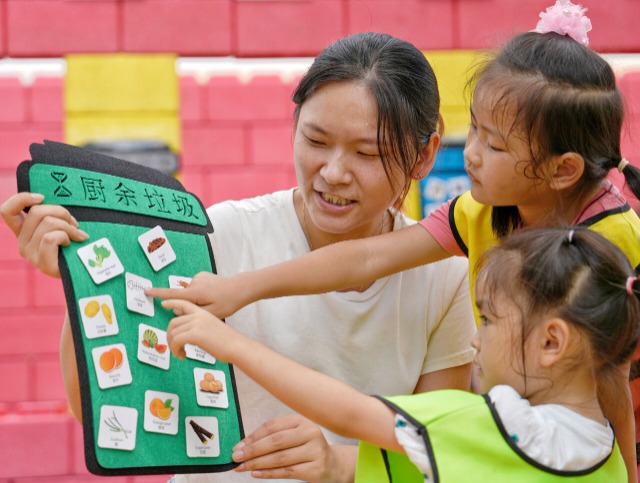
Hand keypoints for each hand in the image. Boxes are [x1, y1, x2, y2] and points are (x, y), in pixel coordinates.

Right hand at [0, 192, 87, 276]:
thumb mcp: (61, 225)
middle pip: (36, 212)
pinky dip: (66, 236)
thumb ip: (52, 214)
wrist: (83, 270)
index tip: (42, 198)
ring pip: (48, 222)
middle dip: (61, 212)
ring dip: (68, 226)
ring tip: (77, 234)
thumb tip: (50, 200)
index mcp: (23, 231)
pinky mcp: (41, 262)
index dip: (21, 199)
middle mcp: (22, 242)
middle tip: (74, 223)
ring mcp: (30, 253)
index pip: (7, 211)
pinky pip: (51, 237)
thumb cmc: (74, 244)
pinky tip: (71, 243)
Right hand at [147, 271, 243, 318]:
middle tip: (207, 306)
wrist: (240, 288)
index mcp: (195, 293)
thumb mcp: (210, 313)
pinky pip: (196, 287)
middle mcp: (194, 282)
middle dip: (188, 304)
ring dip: (196, 298)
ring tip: (213, 300)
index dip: (158, 293)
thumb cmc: (227, 303)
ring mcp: (198, 277)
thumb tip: (175, 308)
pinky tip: (212, 294)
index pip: (172, 294)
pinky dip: (200, 292)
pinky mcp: (203, 275)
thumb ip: (190, 312)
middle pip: (183, 296)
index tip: (146, 290)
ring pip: (190, 292)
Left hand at [163, 298, 237, 361]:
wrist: (236, 346)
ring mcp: (196, 324)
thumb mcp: (211, 327)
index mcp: (203, 313)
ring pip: (173, 333)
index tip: (164, 303)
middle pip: (173, 322)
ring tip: (180, 353)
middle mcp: (198, 316)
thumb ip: (199, 326)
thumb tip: (186, 333)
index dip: (172, 302)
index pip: (184, 303)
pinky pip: (176, 341)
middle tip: (175, 347)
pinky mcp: (195, 334)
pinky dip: (175, 350)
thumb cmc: (227, 341)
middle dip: (169, 336)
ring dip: (173, 346)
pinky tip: (182, 355)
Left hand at [232, 415, 355, 481]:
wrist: (332, 464)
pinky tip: (256, 473)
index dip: (253, 436)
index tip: (239, 445)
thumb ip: (272, 438)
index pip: (273, 426)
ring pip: (280, 458)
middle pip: (276, 441)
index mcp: (302, 420)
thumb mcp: (293, 436)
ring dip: (257, 463)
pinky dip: (269, 473)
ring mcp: (315, 451)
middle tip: (236, 457)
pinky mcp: (316, 469)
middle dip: (253, 450)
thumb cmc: (306, 449)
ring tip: (242, 467)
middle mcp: (310, 433)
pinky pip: (287, 472)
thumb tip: (243, 445)